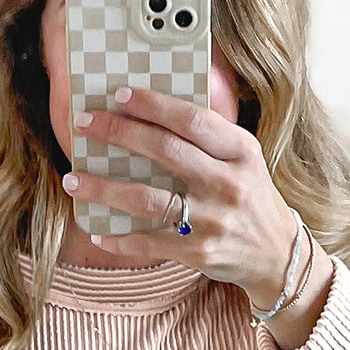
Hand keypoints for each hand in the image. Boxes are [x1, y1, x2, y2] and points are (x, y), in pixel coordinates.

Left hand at [61, 85, 297, 304]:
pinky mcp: (198, 251)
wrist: (276, 254)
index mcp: (240, 151)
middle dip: (118, 133)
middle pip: (164, 151)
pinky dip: (118, 238)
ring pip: (147, 198)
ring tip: (73, 179)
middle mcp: (227, 183)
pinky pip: (148, 241)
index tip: (119, 95)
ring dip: (103, 188)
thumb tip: (156, 110)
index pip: (190, 119)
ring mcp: (211, 220)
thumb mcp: (243, 159)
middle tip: (83, 124)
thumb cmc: (250, 197)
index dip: (152, 105)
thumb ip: (209, 136)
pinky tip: (97, 232)